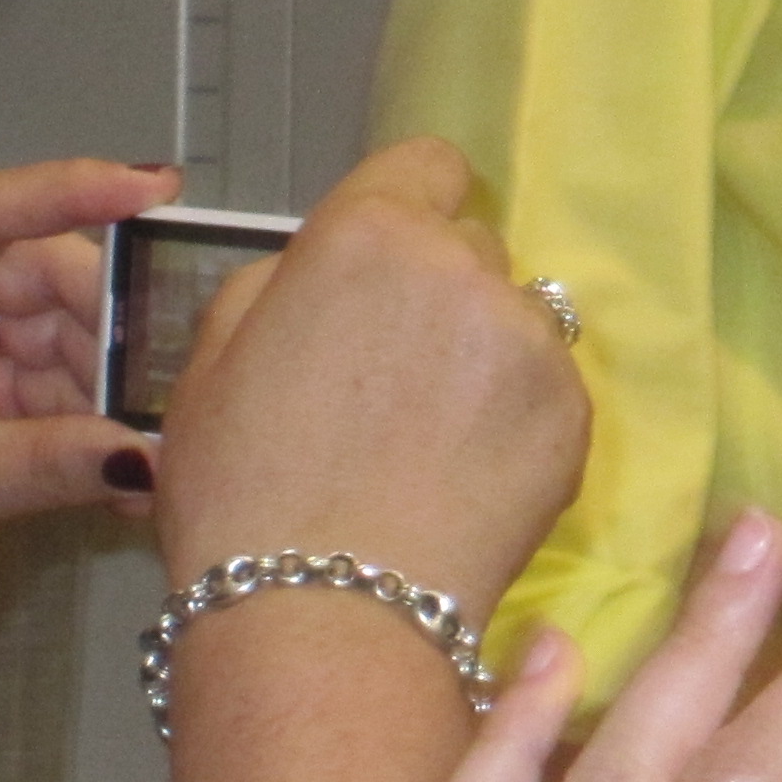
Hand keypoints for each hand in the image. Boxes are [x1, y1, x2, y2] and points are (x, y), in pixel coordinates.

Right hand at [155, 137, 588, 615]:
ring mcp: (531, 336)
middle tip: (390, 382)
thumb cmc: (242, 495)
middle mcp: (464, 264)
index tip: (391, 266)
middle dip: (437, 293)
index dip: (408, 209)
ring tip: (426, 445)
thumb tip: (322, 265)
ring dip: (482, 357)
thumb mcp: (207, 368)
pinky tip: (462, 480)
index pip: (428, 165)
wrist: (323, 616)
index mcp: (367, 236)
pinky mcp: (574, 407)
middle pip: (469, 247)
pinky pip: (546, 389)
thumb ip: (274, 285)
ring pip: (514, 319)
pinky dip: (515, 421)